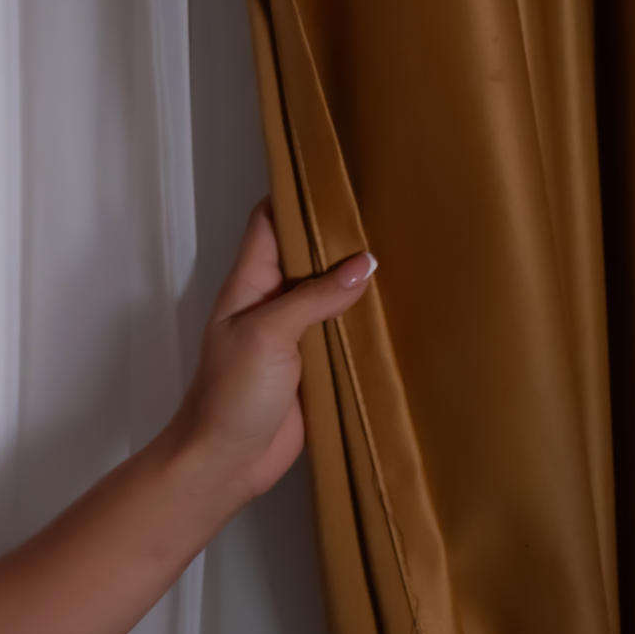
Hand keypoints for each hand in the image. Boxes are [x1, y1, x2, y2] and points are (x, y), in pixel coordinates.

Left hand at [165, 196, 376, 502]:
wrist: (226, 460)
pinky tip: (402, 308)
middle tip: (389, 207)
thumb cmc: (231, 394)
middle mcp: (271, 303)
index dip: (295, 195)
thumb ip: (314, 298)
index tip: (334, 173)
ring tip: (407, 246)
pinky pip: (343, 333)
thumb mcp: (268, 335)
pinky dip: (367, 320)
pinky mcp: (315, 367)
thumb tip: (365, 262)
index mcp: (248, 284)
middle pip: (306, 255)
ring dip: (358, 278)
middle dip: (339, 234)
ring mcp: (293, 335)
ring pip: (329, 293)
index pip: (269, 224)